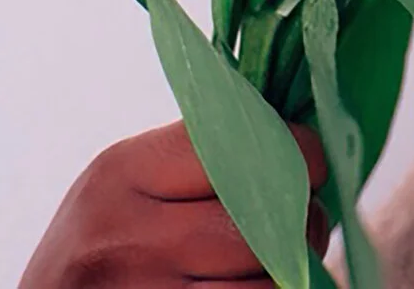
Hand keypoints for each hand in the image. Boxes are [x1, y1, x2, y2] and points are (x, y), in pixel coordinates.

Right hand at [19, 121, 326, 287]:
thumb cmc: (101, 252)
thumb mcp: (129, 189)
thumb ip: (202, 160)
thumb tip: (304, 140)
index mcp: (123, 172)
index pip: (246, 144)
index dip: (299, 155)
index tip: (312, 165)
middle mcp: (125, 236)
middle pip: (265, 222)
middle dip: (303, 225)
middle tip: (303, 228)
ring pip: (266, 283)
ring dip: (287, 277)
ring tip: (275, 267)